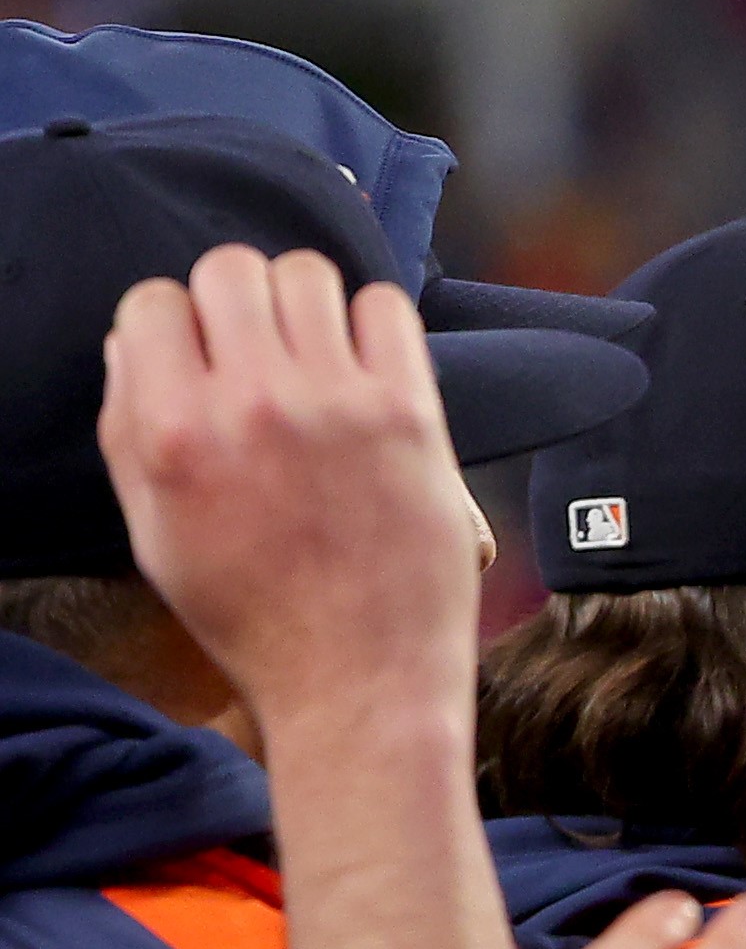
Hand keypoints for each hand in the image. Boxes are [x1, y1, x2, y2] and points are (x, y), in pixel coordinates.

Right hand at [98, 245, 478, 739]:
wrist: (360, 679)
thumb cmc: (255, 615)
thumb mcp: (154, 530)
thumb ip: (132, 426)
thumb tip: (139, 341)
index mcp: (174, 432)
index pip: (153, 302)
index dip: (175, 326)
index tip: (200, 359)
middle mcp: (251, 404)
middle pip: (231, 270)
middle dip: (236, 302)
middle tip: (257, 352)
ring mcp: (337, 403)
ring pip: (308, 274)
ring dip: (303, 306)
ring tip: (311, 358)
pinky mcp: (410, 412)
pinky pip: (387, 308)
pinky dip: (372, 324)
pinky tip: (365, 369)